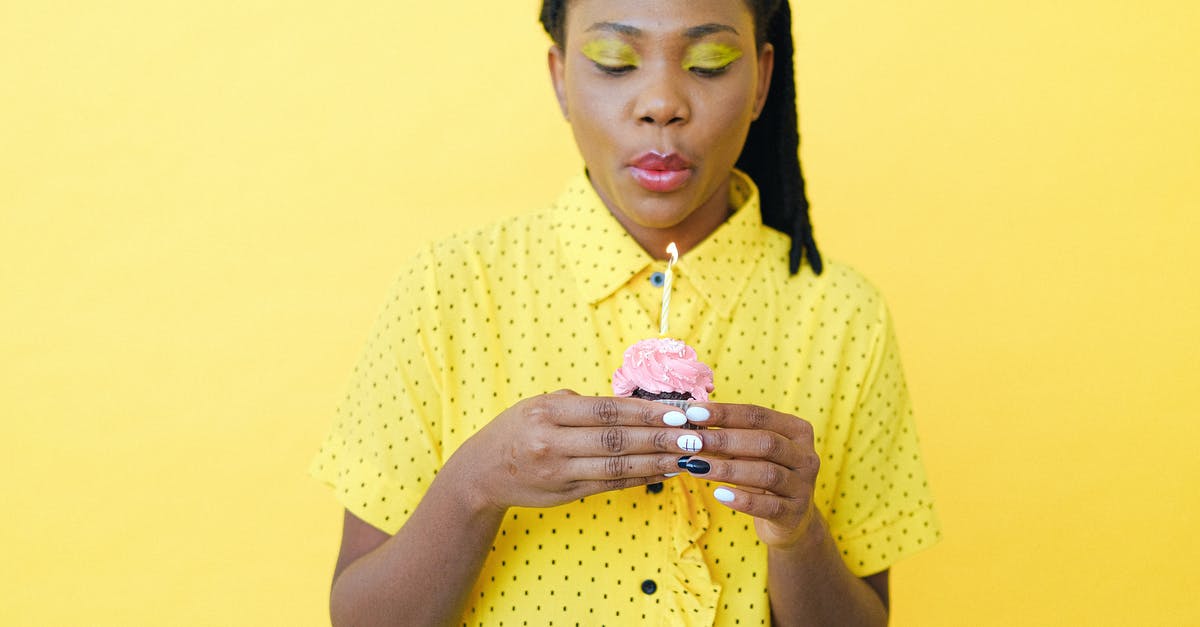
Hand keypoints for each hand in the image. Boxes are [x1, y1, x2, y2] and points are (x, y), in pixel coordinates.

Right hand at [447, 390, 686, 512]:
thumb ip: (581, 405)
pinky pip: (610, 485)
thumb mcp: (540, 405)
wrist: (481, 472)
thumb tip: (633, 405)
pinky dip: (641, 477)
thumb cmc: (518, 430)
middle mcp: (552, 442)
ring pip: (617, 466)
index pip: (606, 410)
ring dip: (657, 461)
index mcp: (547, 413)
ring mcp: (559, 472)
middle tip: (695, 434)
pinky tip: (665, 471)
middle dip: (661, 436)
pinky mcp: (566, 494)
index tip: (678, 410)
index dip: (645, 411)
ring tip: (687, 455)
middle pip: (617, 439)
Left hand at [673, 403, 821, 548]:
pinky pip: (768, 505)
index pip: (759, 415)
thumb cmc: (763, 475)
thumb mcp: (751, 453)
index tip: (693, 413)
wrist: (790, 519)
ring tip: (697, 467)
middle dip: (725, 440)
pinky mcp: (795, 513)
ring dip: (728, 469)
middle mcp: (806, 456)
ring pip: (767, 473)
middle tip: (693, 441)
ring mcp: (803, 486)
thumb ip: (729, 435)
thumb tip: (690, 418)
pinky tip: (719, 494)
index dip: (725, 413)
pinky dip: (742, 499)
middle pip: (765, 442)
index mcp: (797, 431)